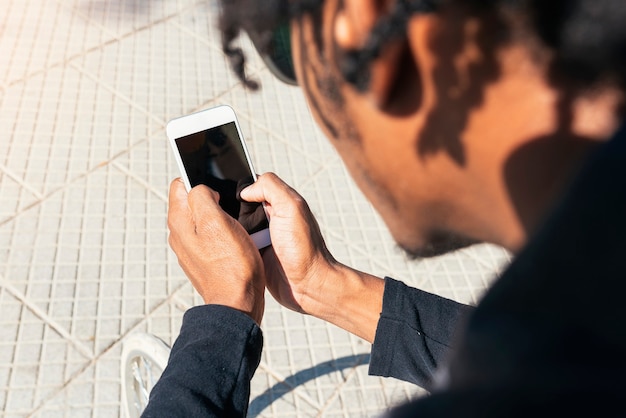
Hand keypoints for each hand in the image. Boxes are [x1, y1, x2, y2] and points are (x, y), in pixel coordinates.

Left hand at [168, 179, 264, 323]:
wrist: (238, 303)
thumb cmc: (232, 264)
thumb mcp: (217, 222)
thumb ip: (202, 197)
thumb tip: (200, 188)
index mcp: (179, 220)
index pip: (181, 183)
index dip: (202, 181)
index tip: (220, 192)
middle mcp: (179, 234)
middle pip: (193, 201)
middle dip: (212, 199)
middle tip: (230, 210)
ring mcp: (190, 248)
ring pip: (203, 218)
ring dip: (219, 217)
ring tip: (235, 227)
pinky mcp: (203, 259)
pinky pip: (211, 236)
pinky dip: (222, 234)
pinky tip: (235, 242)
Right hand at [241, 173, 384, 342]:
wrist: (309, 286)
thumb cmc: (304, 249)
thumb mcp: (291, 207)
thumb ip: (270, 187)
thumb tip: (246, 190)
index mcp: (280, 203)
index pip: (252, 186)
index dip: (241, 190)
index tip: (233, 198)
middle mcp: (271, 218)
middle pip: (239, 207)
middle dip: (231, 212)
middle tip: (230, 221)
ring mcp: (263, 238)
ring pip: (235, 227)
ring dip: (230, 231)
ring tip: (225, 236)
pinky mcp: (256, 255)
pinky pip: (237, 246)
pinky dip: (232, 247)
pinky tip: (228, 250)